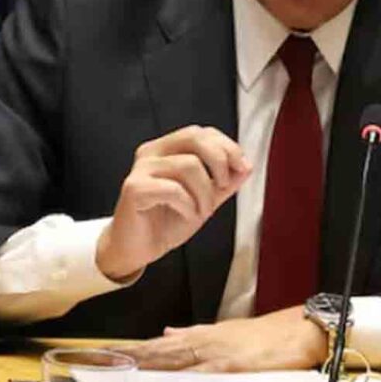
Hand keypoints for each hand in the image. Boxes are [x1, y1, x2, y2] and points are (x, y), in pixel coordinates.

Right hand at [96, 126, 251, 280]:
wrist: (138, 249)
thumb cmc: (166, 222)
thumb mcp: (205, 200)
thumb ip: (225, 183)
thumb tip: (246, 166)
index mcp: (168, 149)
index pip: (202, 132)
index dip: (227, 146)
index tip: (242, 166)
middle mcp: (152, 152)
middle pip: (194, 137)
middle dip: (219, 160)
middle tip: (223, 186)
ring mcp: (141, 169)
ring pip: (188, 165)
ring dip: (205, 192)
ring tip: (202, 211)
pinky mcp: (134, 188)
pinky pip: (172, 189)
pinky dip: (188, 205)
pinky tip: (187, 215)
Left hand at [112, 307, 327, 372]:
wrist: (300, 330)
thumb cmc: (268, 336)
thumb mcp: (227, 331)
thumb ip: (195, 334)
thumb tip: (168, 332)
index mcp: (203, 335)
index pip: (159, 344)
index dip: (132, 349)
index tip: (106, 355)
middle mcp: (206, 342)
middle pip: (160, 351)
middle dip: (131, 356)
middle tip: (102, 361)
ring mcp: (218, 353)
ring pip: (175, 359)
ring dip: (148, 364)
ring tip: (121, 369)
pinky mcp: (234, 365)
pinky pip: (202, 372)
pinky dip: (183, 377)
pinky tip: (166, 381)